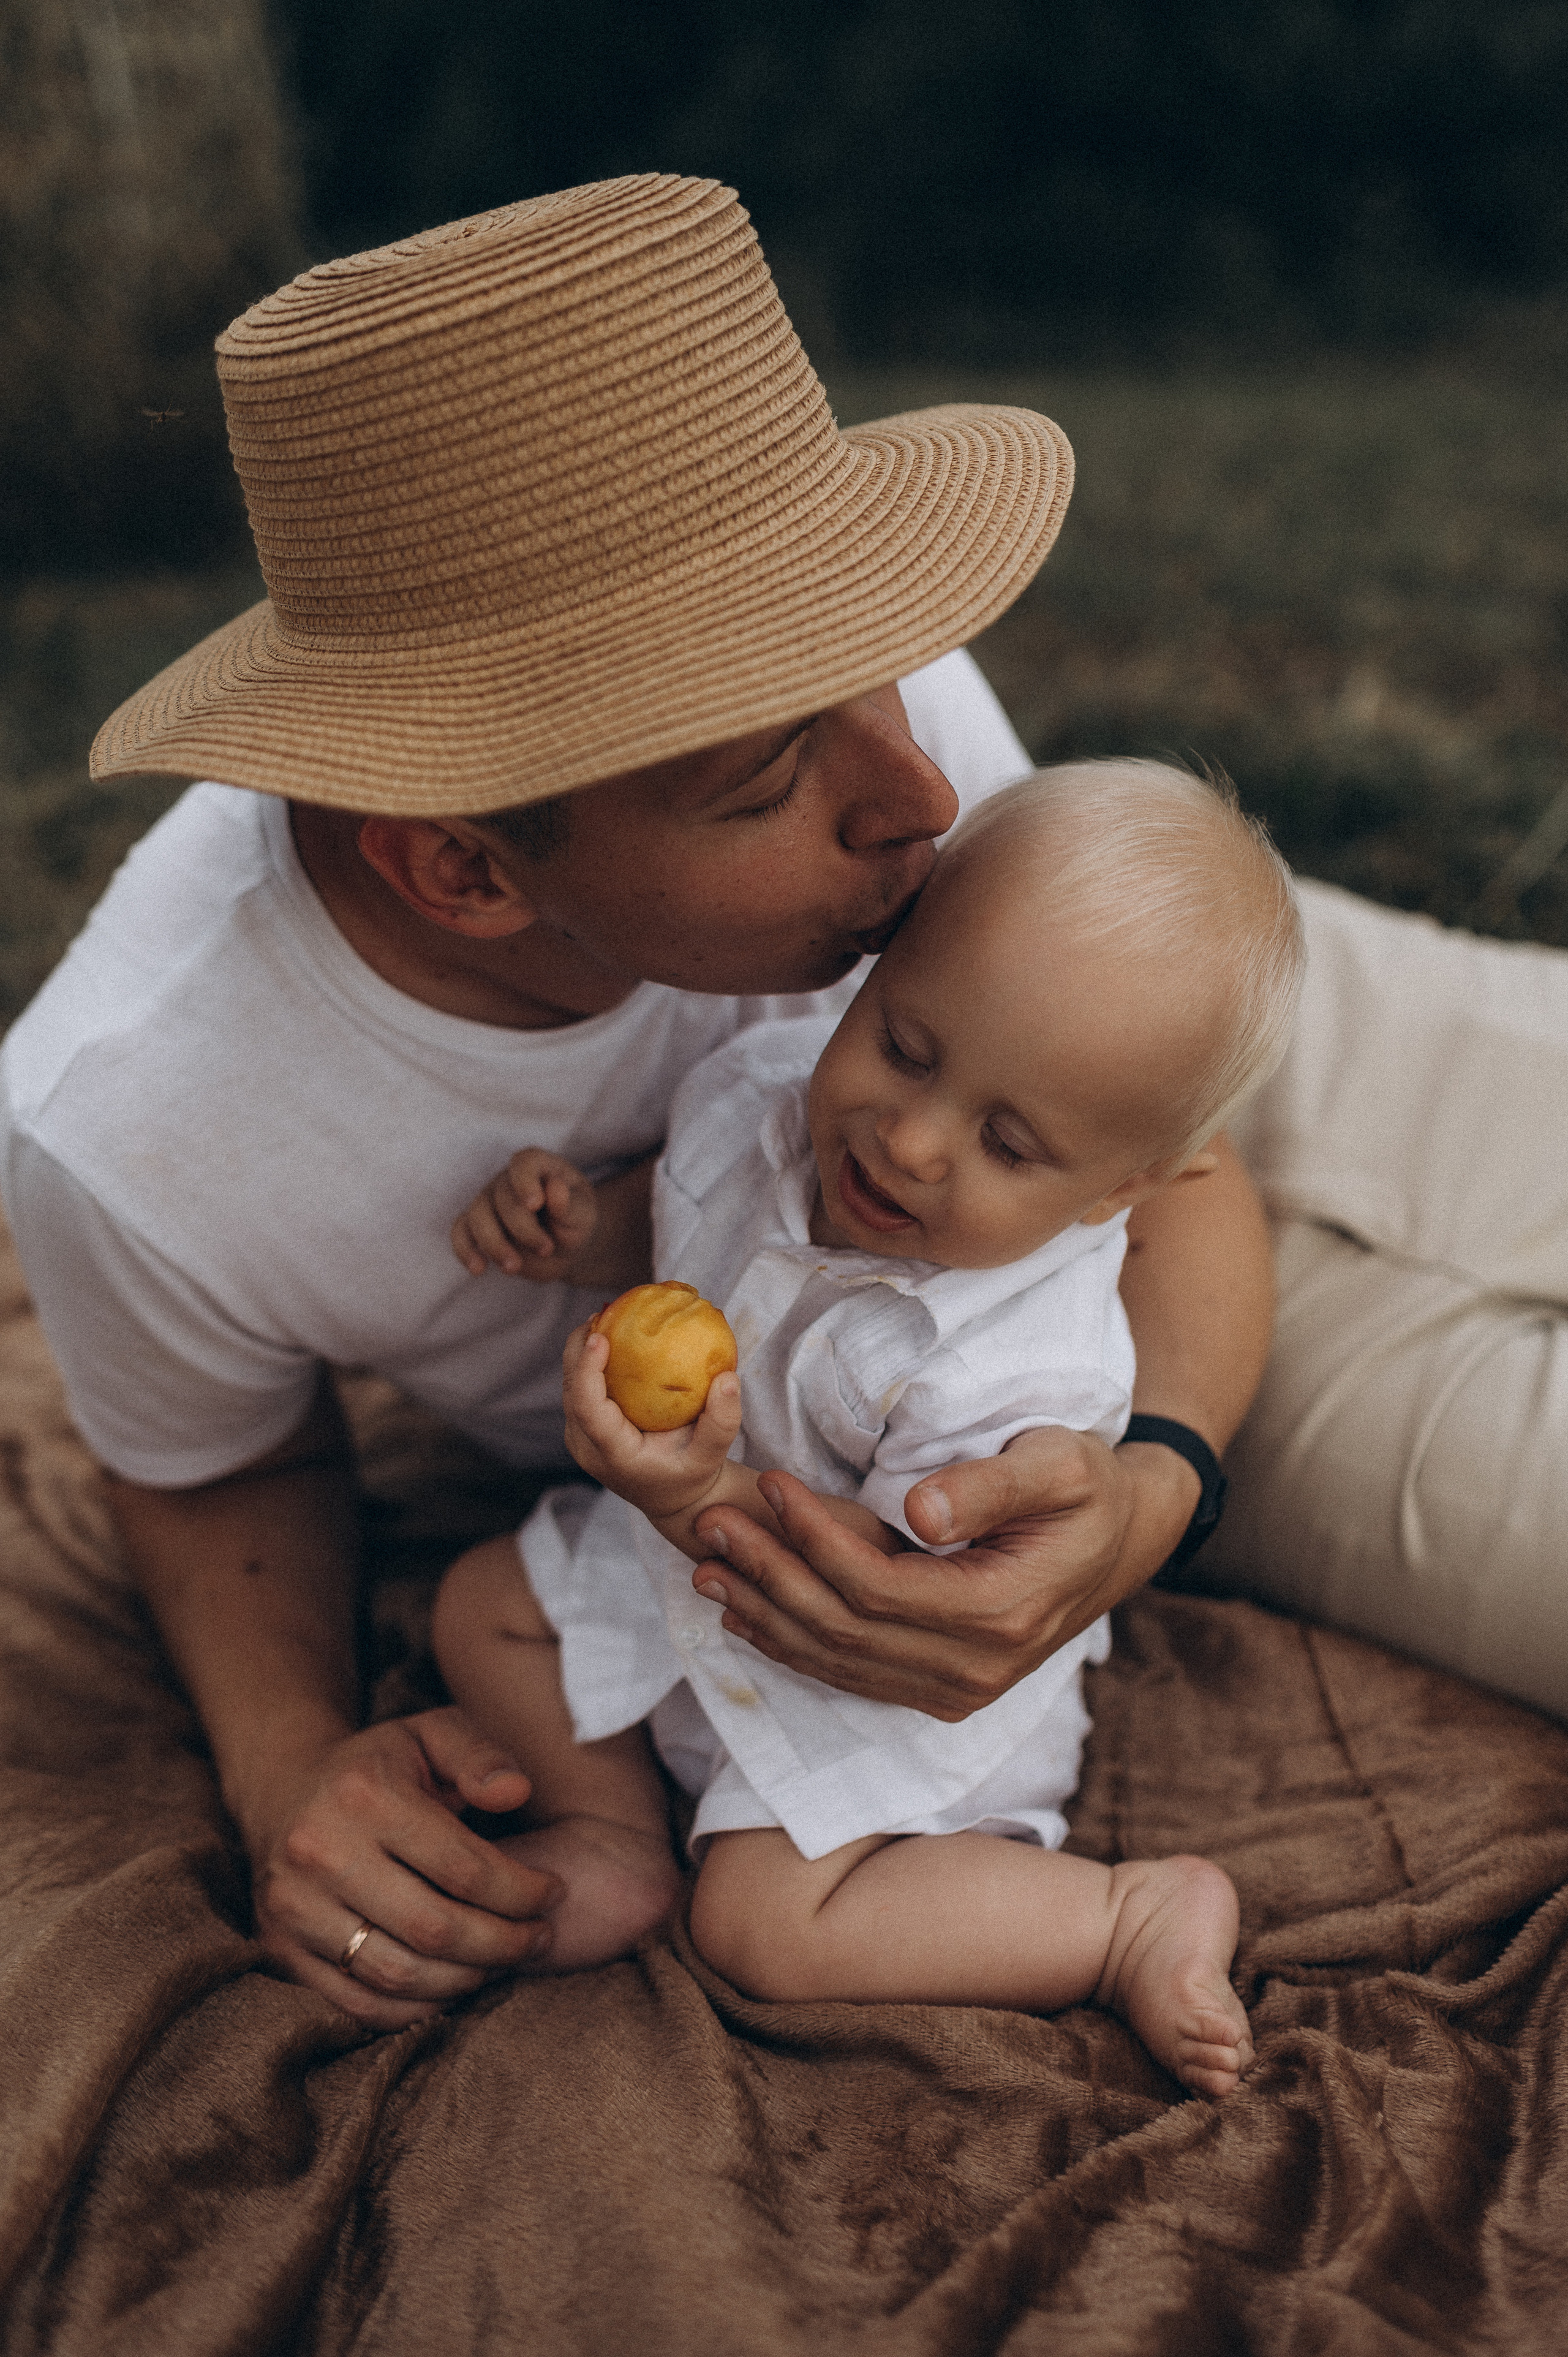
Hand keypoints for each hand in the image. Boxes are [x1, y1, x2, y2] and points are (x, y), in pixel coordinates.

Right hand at [247, 1706, 564, 2028]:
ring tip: (501, 1962)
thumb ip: (480, 1755)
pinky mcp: (278, 1948)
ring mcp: (292, 1907)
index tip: (554, 1893)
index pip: (463, 1866)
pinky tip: (452, 1984)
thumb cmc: (381, 1765)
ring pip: (396, 1973)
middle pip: (433, 1928)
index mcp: (364, 1795)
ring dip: (464, 1980)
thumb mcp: (433, 1733)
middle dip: (503, 1943)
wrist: (285, 1791)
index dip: (522, 1891)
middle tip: (539, 1938)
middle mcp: (319, 1852)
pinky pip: (356, 2003)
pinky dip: (414, 2008)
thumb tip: (517, 1792)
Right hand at [451, 1148, 597, 1278]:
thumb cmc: (575, 1222)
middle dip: (522, 1228)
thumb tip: (554, 1187)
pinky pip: (460, 1232)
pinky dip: (465, 1250)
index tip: (534, 1204)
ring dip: (493, 1244)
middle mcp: (509, 1180)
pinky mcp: (477, 1226)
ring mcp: (489, 1201)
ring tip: (514, 1267)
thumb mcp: (584, 1215)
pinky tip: (479, 1269)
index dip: (525, 1181)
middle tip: (546, 1249)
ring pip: (477, 1214)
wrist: (565, 1247)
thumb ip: (570, 1203)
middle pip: (502, 1196)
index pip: (525, 1162)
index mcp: (540, 1168)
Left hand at [563, 1323, 743, 1522]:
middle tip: (602, 1312)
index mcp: (613, 1455)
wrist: (674, 1499)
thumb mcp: (713, 1455)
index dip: (588, 1371)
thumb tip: (728, 1378)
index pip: (590, 1410)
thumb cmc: (693, 1474)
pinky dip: (588, 1362)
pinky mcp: (584, 1429)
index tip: (599, 1337)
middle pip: (571, 1392)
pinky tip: (609, 1335)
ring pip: (570, 1388)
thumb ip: (723, 1421)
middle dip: (578, 1349)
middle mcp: (588, 1449)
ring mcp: (581, 1440)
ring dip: (580, 1351)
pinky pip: (580, 1390)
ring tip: (603, 1316)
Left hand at [688, 1424, 1200, 1720]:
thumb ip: (990, 1486)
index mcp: (1000, 1613)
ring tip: (708, 1566)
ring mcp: (958, 1691)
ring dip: (766, 1615)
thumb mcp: (1059, 1464)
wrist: (1125, 1537)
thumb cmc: (1089, 1486)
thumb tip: (918, 1513)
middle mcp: (975, 1670)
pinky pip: (854, 1675)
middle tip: (711, 1525)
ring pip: (839, 1662)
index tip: (768, 1485)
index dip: (812, 1539)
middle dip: (769, 1576)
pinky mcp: (943, 1691)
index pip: (875, 1586)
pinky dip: (794, 1647)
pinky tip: (748, 1614)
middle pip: (844, 1630)